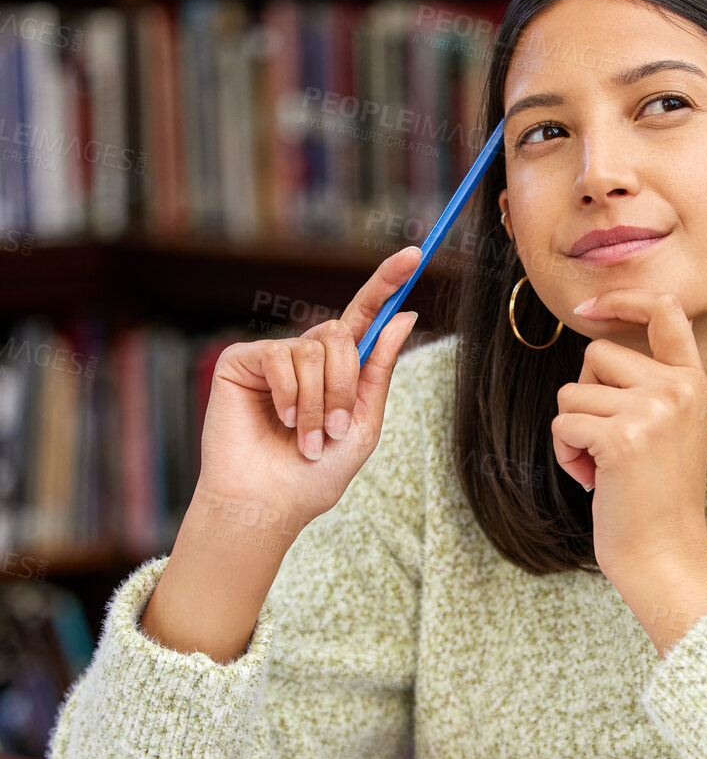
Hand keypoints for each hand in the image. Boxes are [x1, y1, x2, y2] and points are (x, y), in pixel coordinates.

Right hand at [196, 246, 422, 531]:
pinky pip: (280, 355)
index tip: (413, 255)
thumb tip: (405, 316)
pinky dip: (290, 393)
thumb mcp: (363, 422)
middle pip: (343, 333)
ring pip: (314, 348)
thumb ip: (379, 369)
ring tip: (307, 439)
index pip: (366, 316)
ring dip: (319, 401)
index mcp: (340, 369)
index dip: (387, 283)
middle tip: (335, 431)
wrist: (268, 503)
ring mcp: (273, 356)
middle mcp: (307, 355)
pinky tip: (281, 420)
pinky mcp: (241, 361)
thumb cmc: (315, 474)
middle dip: (345, 384)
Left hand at [551, 289, 706, 585]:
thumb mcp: (669, 429)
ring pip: (573, 391)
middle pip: (597, 354)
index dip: (623, 298)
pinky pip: (564, 423)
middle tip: (609, 445)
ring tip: (603, 466)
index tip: (589, 308)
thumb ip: (649, 386)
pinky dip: (566, 453)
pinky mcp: (622, 437)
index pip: (665, 310)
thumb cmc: (656, 500)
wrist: (665, 555)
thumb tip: (597, 344)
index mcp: (693, 383)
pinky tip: (594, 480)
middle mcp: (677, 389)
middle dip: (586, 397)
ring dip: (573, 431)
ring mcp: (652, 410)